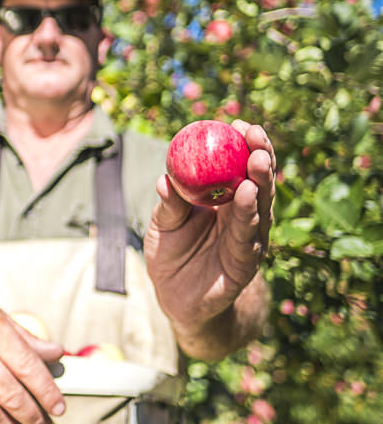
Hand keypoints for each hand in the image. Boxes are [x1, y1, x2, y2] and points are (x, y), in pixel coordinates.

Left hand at [144, 121, 274, 349]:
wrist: (175, 299)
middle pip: (257, 182)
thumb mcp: (163, 225)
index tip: (239, 124)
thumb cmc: (170, 254)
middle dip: (260, 156)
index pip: (240, 168)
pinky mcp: (245, 264)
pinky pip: (247, 236)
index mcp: (226, 201)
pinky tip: (246, 194)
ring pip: (258, 207)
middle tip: (254, 135)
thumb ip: (169, 205)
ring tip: (257, 160)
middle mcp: (243, 217)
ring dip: (259, 182)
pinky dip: (246, 214)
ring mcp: (248, 239)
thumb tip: (164, 179)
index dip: (243, 145)